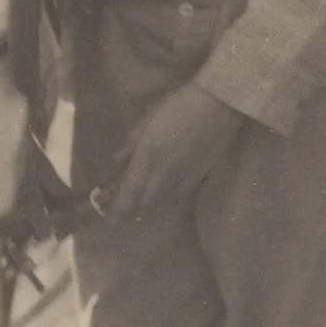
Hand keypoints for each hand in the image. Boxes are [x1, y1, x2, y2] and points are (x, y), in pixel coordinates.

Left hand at [106, 82, 244, 220]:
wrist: (216, 106)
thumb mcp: (148, 119)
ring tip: (147, 194)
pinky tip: (170, 186)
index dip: (118, 210)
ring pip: (163, 198)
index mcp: (147, 156)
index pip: (129, 192)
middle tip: (127, 203)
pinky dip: (171, 193)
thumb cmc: (178, 105)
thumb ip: (131, 142)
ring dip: (152, 200)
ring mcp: (183, 177)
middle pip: (145, 201)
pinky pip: (180, 193)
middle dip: (134, 205)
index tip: (109, 220)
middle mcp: (163, 173)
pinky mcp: (200, 176)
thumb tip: (117, 161)